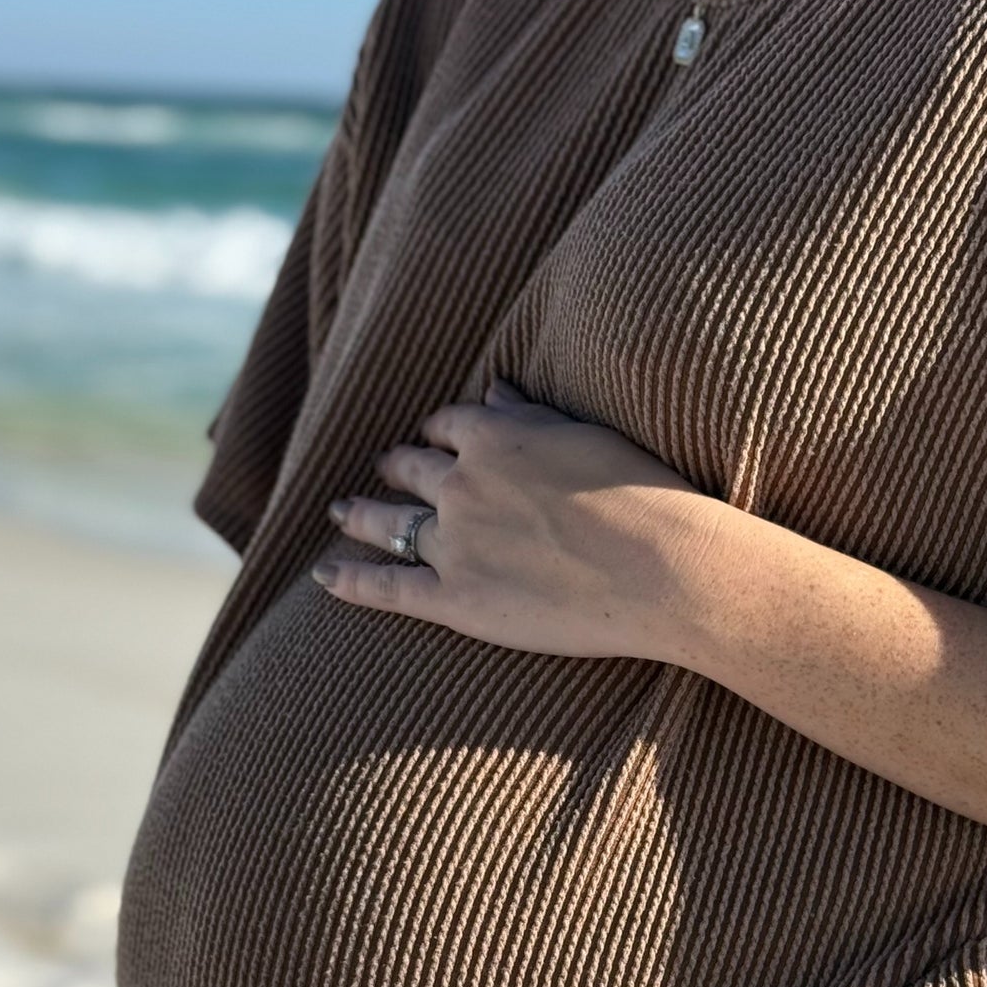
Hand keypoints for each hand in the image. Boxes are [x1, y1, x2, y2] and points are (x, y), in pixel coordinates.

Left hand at [311, 377, 725, 662]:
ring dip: (361, 514)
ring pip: (390, 523)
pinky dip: (350, 579)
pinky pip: (386, 586)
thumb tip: (495, 387)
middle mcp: (461, 483)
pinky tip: (325, 574)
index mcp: (494, 435)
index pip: (448, 425)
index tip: (434, 438)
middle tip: (384, 470)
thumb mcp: (584, 434)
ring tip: (343, 511)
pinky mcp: (455, 599)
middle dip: (396, 467)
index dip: (439, 432)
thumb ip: (530, 414)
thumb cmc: (641, 495)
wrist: (661, 567)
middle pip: (411, 469)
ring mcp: (453, 542)